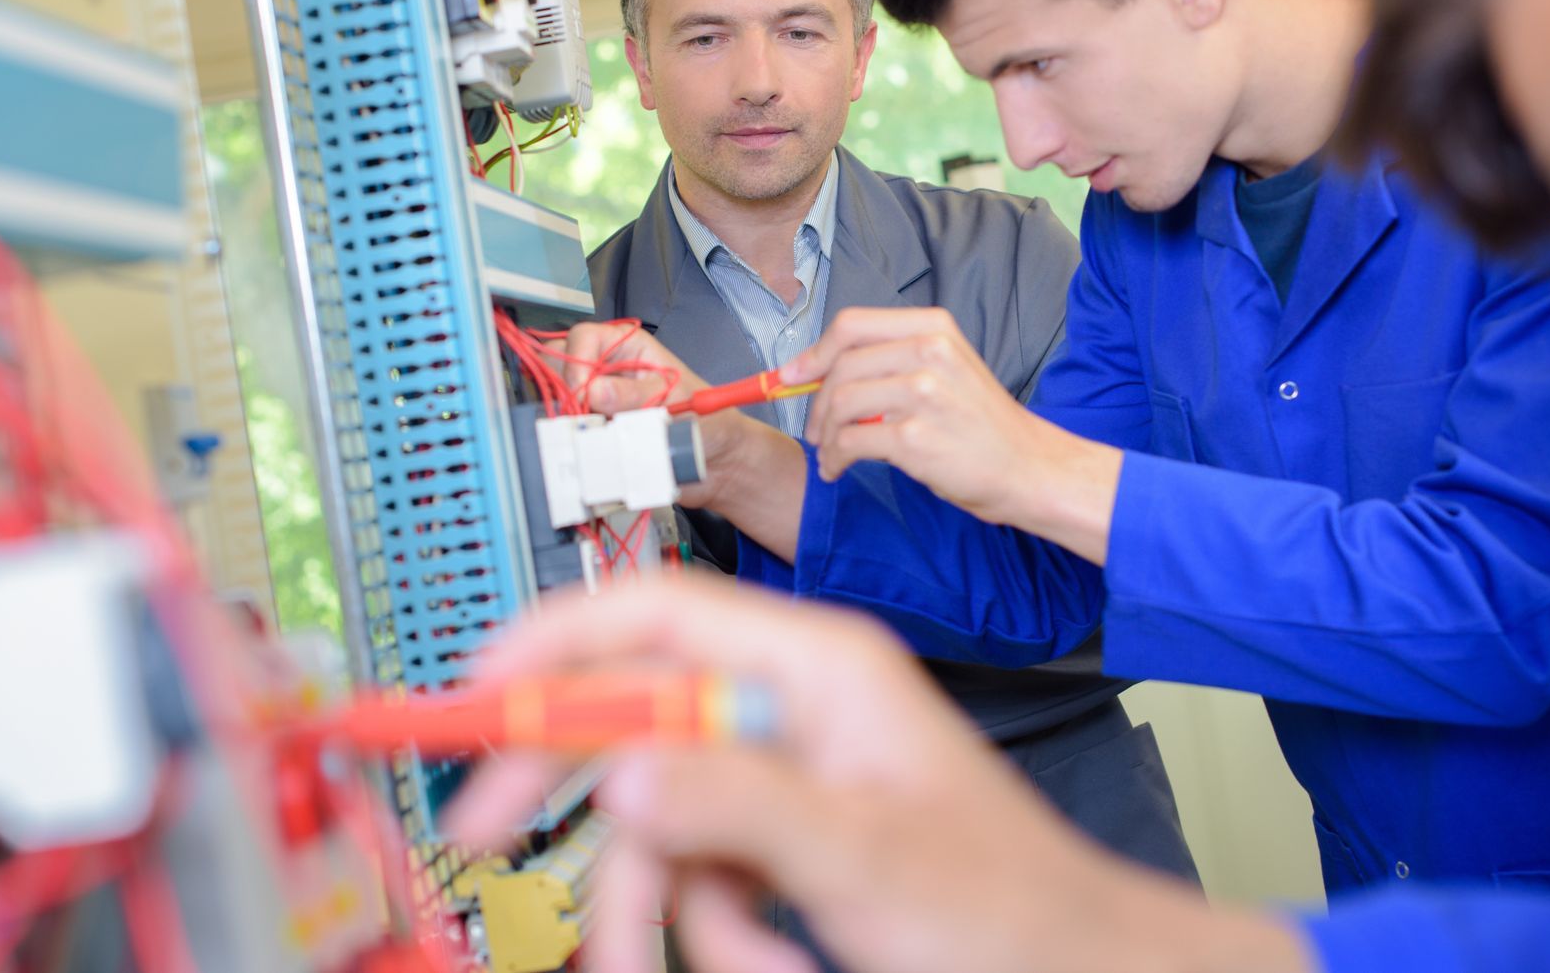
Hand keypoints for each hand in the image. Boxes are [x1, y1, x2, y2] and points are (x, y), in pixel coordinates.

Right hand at [444, 576, 1306, 972]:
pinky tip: (771, 964)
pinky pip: (702, 869)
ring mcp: (789, 770)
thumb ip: (737, 806)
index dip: (556, 636)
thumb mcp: (861, 858)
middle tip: (484, 832)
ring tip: (718, 967)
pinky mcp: (788, 832)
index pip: (658, 613)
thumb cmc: (1004, 907)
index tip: (476, 688)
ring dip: (666, 905)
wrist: (1074, 972)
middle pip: (636, 711)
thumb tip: (621, 771)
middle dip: (575, 786)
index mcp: (818, 666)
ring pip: (662, 814)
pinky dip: (715, 928)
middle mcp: (794, 703)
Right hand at [546, 322, 797, 526]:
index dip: (577, 362)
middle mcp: (607, 369)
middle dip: (565, 390)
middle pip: (561, 363)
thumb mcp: (674, 400)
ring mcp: (597, 401)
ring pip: (559, 398)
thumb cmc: (705, 420)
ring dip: (570, 419)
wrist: (714, 461)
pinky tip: (596, 450)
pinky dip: (575, 441)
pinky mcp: (595, 430)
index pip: (584, 338)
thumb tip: (593, 391)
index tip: (583, 393)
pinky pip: (569, 431)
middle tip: (584, 417)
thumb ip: (634, 396)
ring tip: (598, 436)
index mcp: (628, 347)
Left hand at [786, 308, 1122, 561]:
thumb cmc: (982, 425)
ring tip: (830, 454)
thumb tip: (816, 369)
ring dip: (824, 434)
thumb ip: (893, 360)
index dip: (814, 351)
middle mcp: (929, 352)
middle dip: (816, 401)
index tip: (791, 375)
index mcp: (934, 328)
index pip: (852, 325)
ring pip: (840, 404)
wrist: (1029, 467)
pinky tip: (838, 469)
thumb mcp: (948, 369)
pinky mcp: (914, 437)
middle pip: (840, 366)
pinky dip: (834, 458)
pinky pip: (849, 442)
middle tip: (816, 429)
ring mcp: (923, 393)